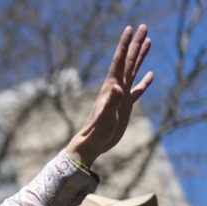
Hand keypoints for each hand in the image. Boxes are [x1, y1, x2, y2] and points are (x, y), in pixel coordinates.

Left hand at [65, 24, 153, 167]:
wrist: (91, 143)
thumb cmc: (96, 131)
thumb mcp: (105, 116)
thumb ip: (111, 102)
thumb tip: (118, 87)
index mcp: (111, 87)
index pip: (119, 61)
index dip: (125, 44)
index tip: (130, 28)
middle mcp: (116, 88)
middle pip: (128, 61)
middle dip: (136, 43)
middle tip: (144, 26)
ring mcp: (121, 96)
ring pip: (133, 71)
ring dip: (140, 56)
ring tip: (148, 41)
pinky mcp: (124, 106)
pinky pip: (137, 90)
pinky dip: (143, 82)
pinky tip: (149, 75)